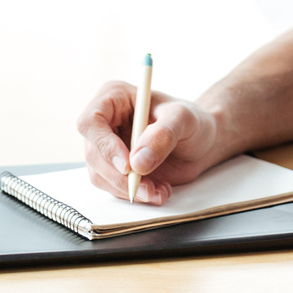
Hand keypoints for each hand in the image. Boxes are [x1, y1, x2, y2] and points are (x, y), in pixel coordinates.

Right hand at [75, 81, 225, 204]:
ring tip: (159, 189)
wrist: (201, 142)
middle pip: (93, 154)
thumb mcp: (184, 119)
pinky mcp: (115, 169)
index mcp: (115, 97)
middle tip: (148, 187)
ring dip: (129, 189)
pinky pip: (114, 188)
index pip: (91, 122)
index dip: (104, 145)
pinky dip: (135, 194)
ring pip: (101, 175)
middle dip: (120, 177)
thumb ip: (163, 135)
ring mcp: (108, 147)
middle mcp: (106, 122)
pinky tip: (158, 190)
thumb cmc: (192, 121)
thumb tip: (138, 161)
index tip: (128, 166)